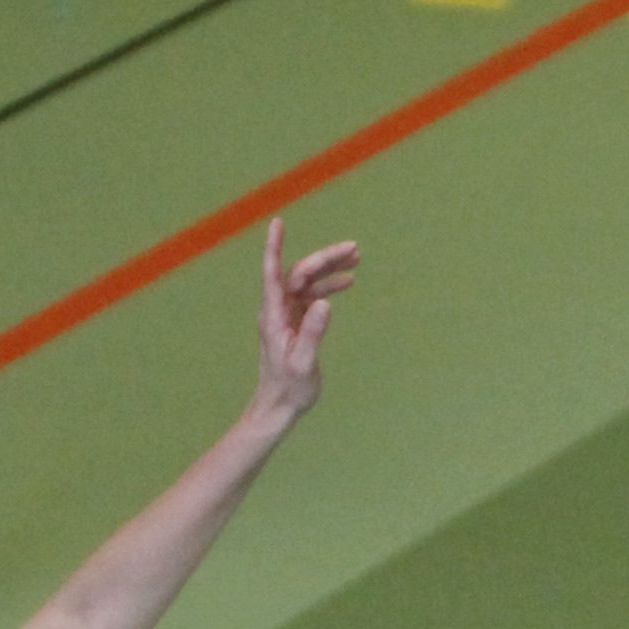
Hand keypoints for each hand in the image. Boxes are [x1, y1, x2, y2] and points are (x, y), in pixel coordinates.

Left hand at [250, 219, 360, 423]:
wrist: (279, 406)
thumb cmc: (289, 388)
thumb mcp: (303, 363)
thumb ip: (312, 333)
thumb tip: (324, 302)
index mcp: (273, 316)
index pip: (272, 273)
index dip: (274, 247)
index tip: (277, 222)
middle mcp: (277, 309)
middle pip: (299, 273)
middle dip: (324, 258)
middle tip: (353, 249)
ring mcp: (287, 314)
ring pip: (308, 281)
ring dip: (330, 268)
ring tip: (356, 258)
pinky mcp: (296, 321)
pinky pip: (312, 295)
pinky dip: (329, 285)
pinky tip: (348, 281)